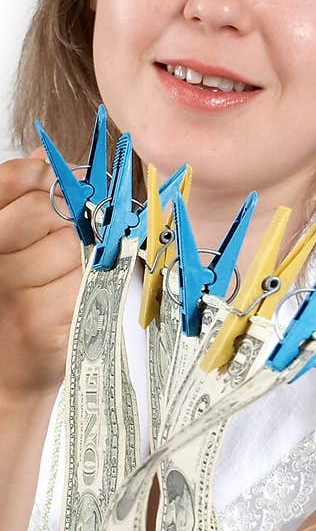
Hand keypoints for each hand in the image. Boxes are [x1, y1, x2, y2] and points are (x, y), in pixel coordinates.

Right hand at [0, 147, 82, 399]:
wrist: (7, 374)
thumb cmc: (12, 305)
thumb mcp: (11, 247)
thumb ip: (21, 199)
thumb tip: (46, 157)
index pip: (9, 181)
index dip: (39, 174)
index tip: (60, 177)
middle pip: (43, 211)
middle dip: (69, 217)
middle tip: (74, 233)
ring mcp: (8, 290)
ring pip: (72, 245)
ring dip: (84, 255)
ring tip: (65, 276)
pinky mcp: (38, 322)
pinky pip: (85, 282)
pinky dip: (92, 285)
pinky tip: (73, 298)